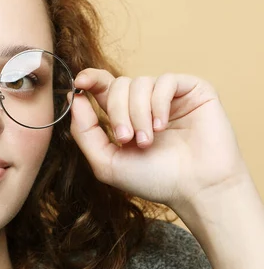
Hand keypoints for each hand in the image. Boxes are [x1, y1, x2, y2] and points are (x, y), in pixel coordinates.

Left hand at [69, 69, 249, 210]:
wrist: (196, 189)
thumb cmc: (154, 179)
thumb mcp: (106, 162)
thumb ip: (85, 132)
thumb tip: (73, 97)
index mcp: (124, 117)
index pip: (103, 87)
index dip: (90, 79)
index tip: (80, 83)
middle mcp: (145, 103)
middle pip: (118, 85)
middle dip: (117, 112)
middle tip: (126, 139)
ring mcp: (169, 96)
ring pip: (140, 83)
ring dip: (138, 114)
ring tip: (148, 140)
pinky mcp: (193, 90)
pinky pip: (166, 81)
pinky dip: (158, 104)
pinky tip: (163, 126)